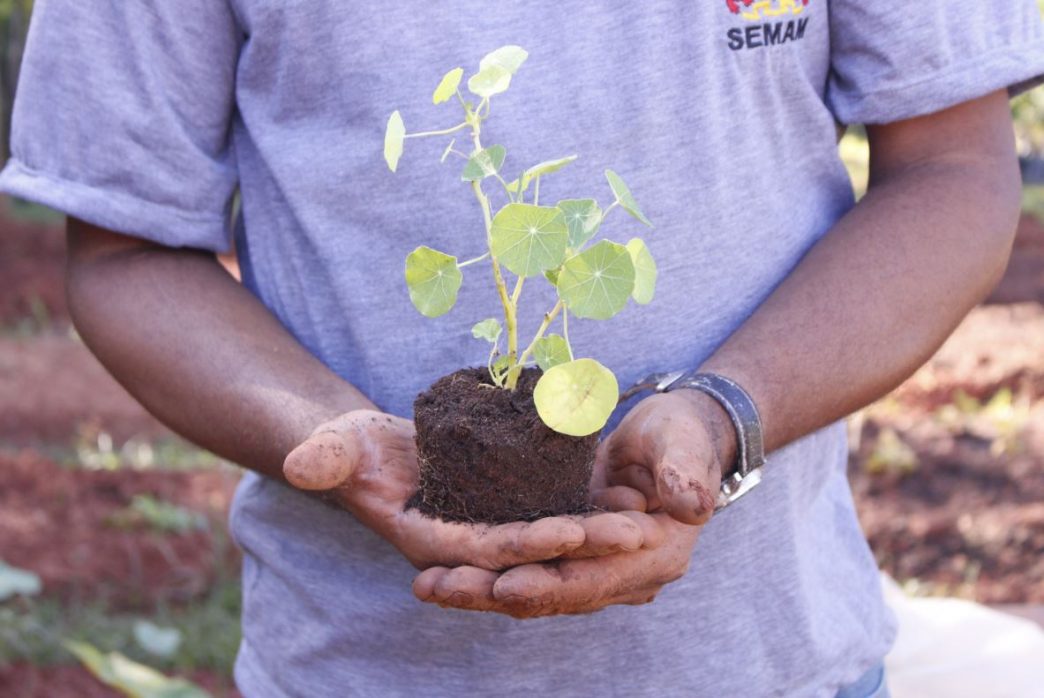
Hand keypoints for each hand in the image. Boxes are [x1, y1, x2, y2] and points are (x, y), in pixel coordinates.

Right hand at [283, 410, 660, 570]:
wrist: (370, 451)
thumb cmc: (349, 451)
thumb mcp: (336, 448)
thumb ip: (323, 458)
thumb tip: (301, 464)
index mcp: (435, 543)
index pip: (490, 549)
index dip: (531, 539)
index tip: (576, 529)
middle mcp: (473, 546)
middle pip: (538, 549)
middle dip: (587, 543)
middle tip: (642, 531)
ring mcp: (495, 529)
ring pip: (557, 536)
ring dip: (603, 532)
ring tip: (656, 515)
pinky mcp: (510, 509)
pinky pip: (559, 512)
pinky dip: (595, 509)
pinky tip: (637, 494)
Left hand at [412, 390, 733, 615]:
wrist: (673, 440)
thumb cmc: (680, 436)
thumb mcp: (684, 444)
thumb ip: (685, 473)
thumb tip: (692, 506)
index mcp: (654, 557)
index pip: (594, 578)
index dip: (549, 582)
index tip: (504, 585)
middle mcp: (621, 576)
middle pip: (551, 594)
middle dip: (492, 593)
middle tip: (438, 587)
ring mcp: (591, 570)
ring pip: (529, 589)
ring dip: (477, 591)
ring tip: (425, 585)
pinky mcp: (566, 556)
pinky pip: (521, 570)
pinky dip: (482, 573)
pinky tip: (437, 571)